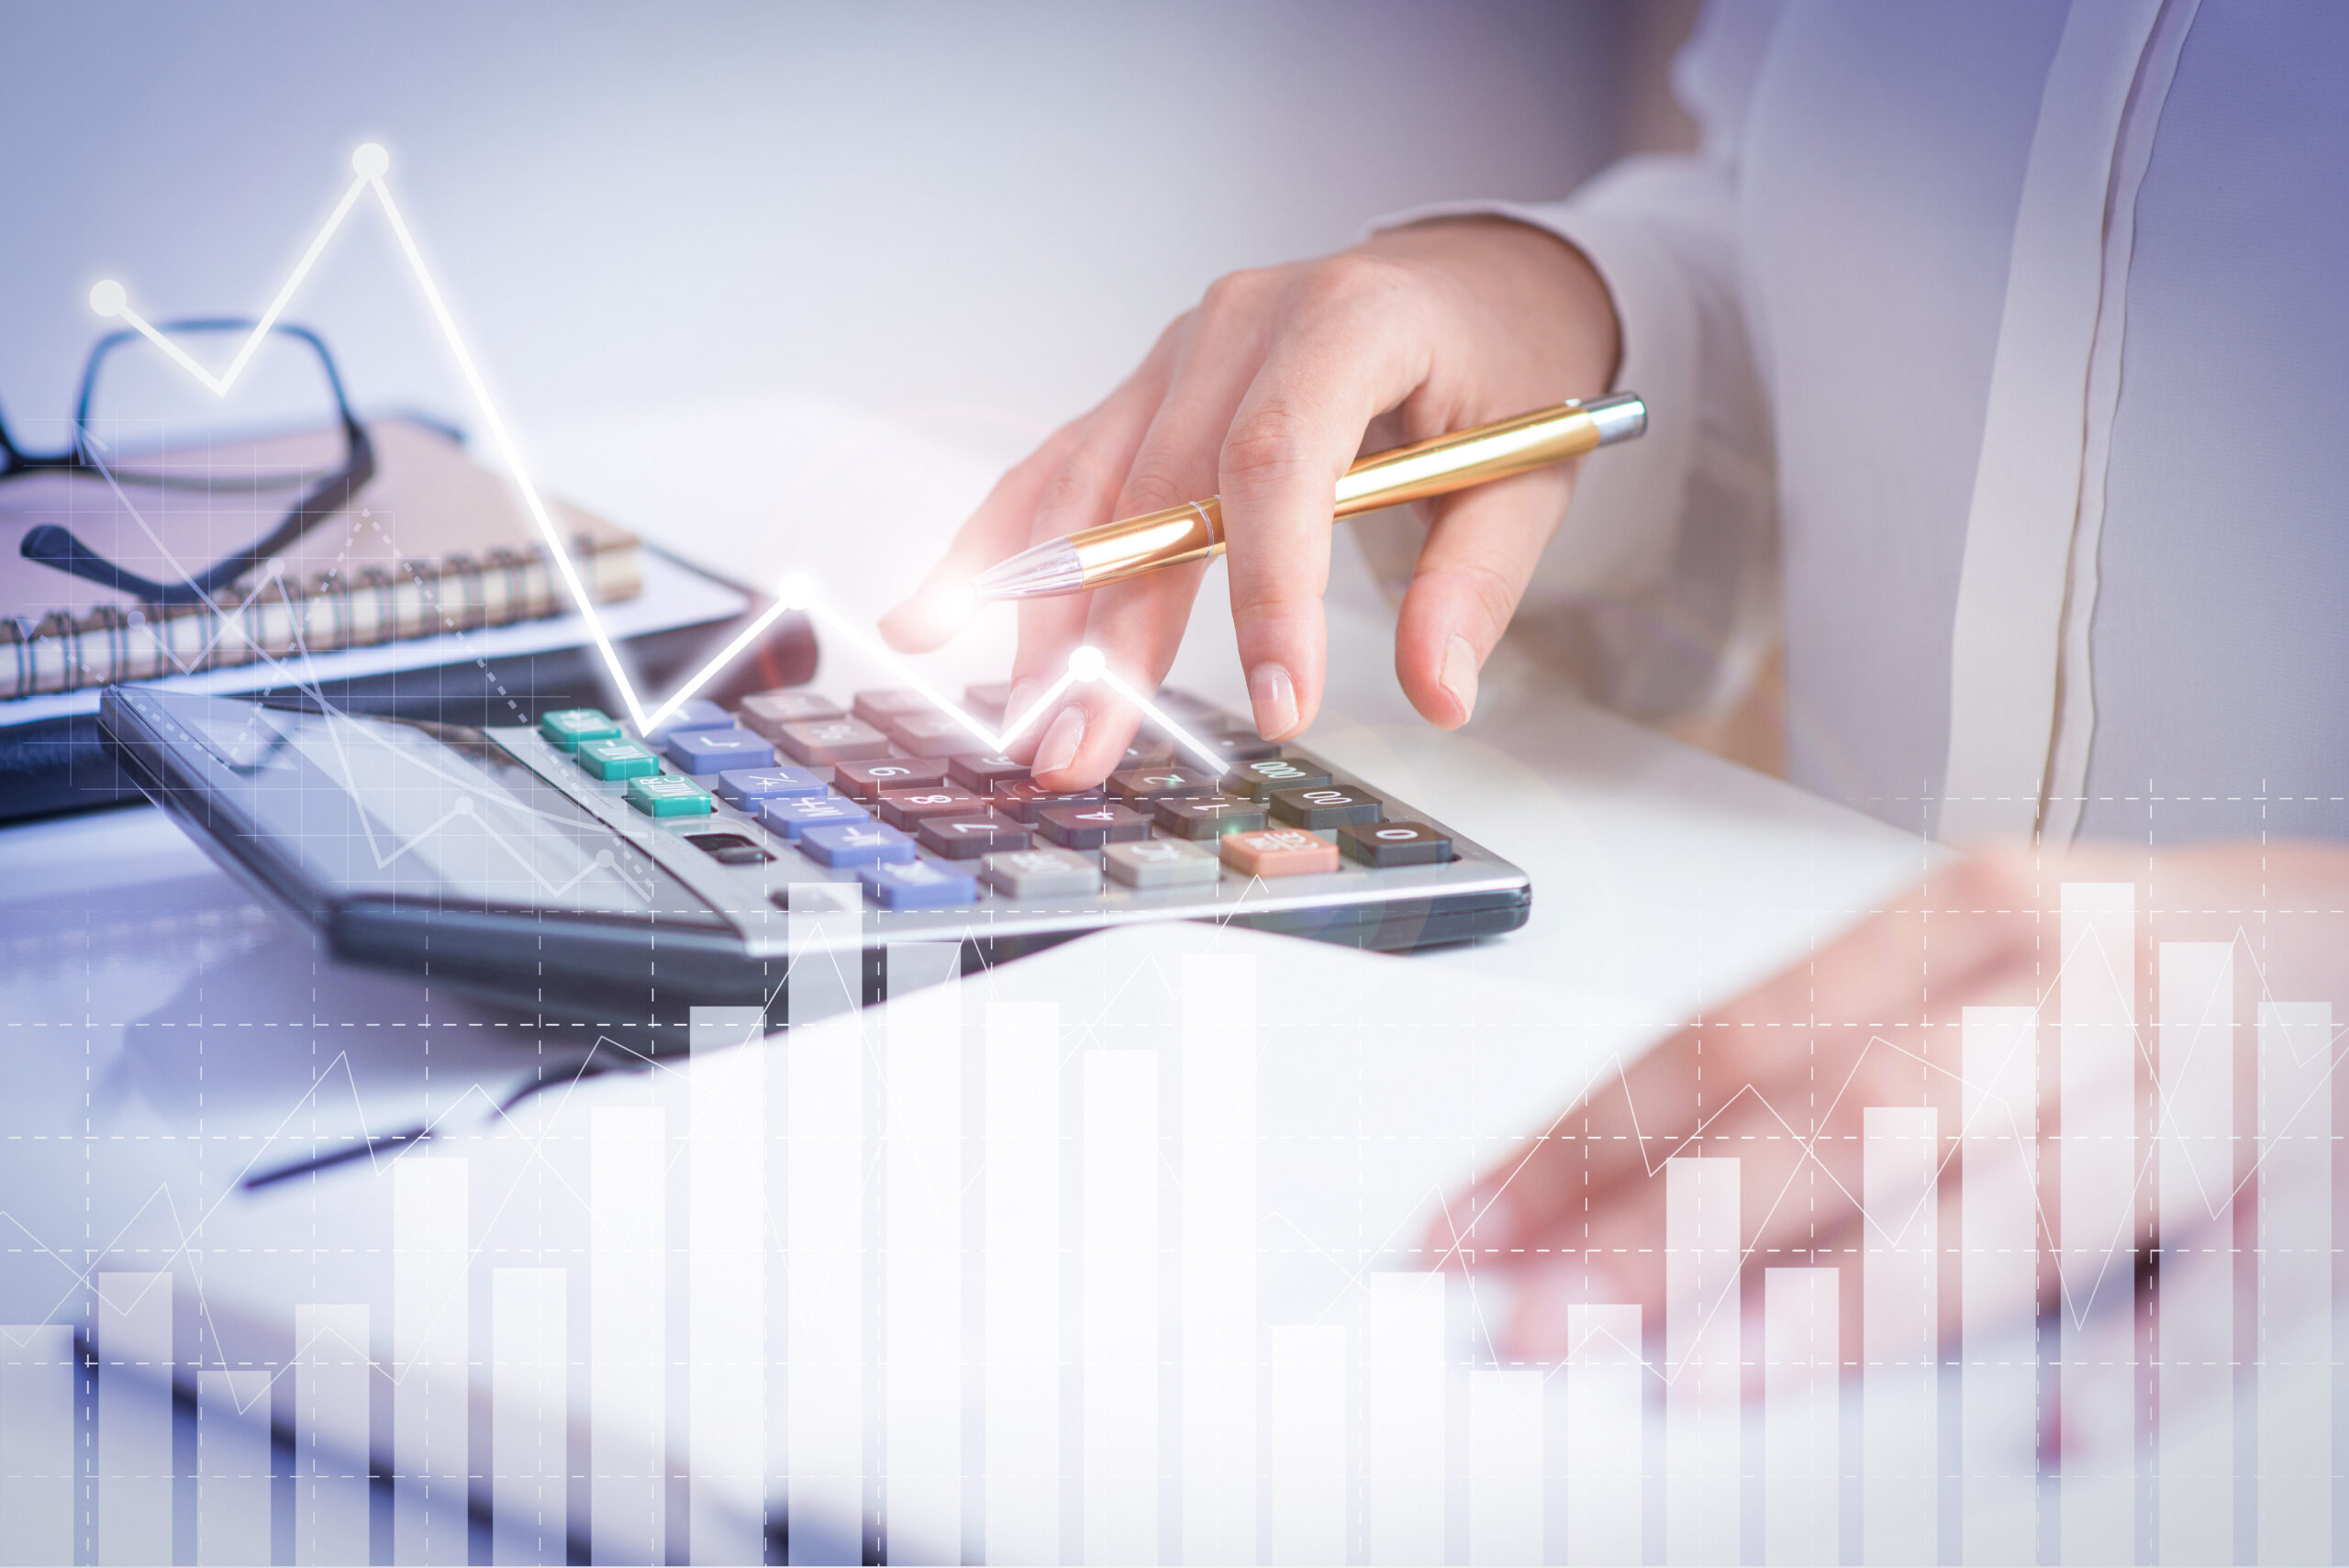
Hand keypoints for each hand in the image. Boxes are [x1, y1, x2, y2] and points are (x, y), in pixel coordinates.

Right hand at [878, 217, 1619, 787]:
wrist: (1473, 281)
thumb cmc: (1501, 364)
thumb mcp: (1526, 468)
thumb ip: (1474, 581)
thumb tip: (1435, 692)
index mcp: (1346, 319)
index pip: (1280, 457)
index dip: (1269, 586)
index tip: (1277, 702)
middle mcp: (1241, 322)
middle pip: (1159, 487)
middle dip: (1117, 632)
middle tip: (1084, 747)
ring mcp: (1179, 352)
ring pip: (1088, 485)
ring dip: (1044, 613)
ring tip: (1024, 721)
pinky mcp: (1147, 391)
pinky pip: (1060, 468)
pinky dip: (999, 545)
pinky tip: (934, 614)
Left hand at [1428, 839, 2348, 1358]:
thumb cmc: (2132, 967)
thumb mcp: (1970, 971)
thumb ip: (1821, 1063)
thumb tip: (1621, 1183)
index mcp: (1957, 923)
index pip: (1724, 1041)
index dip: (1582, 1143)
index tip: (1466, 1233)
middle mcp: (2062, 988)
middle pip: (1837, 1121)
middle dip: (1665, 1232)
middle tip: (1534, 1327)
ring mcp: (2197, 1083)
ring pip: (2007, 1200)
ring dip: (1847, 1298)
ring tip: (1710, 1373)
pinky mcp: (2321, 1181)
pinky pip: (2235, 1284)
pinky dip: (2149, 1354)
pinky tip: (2058, 1423)